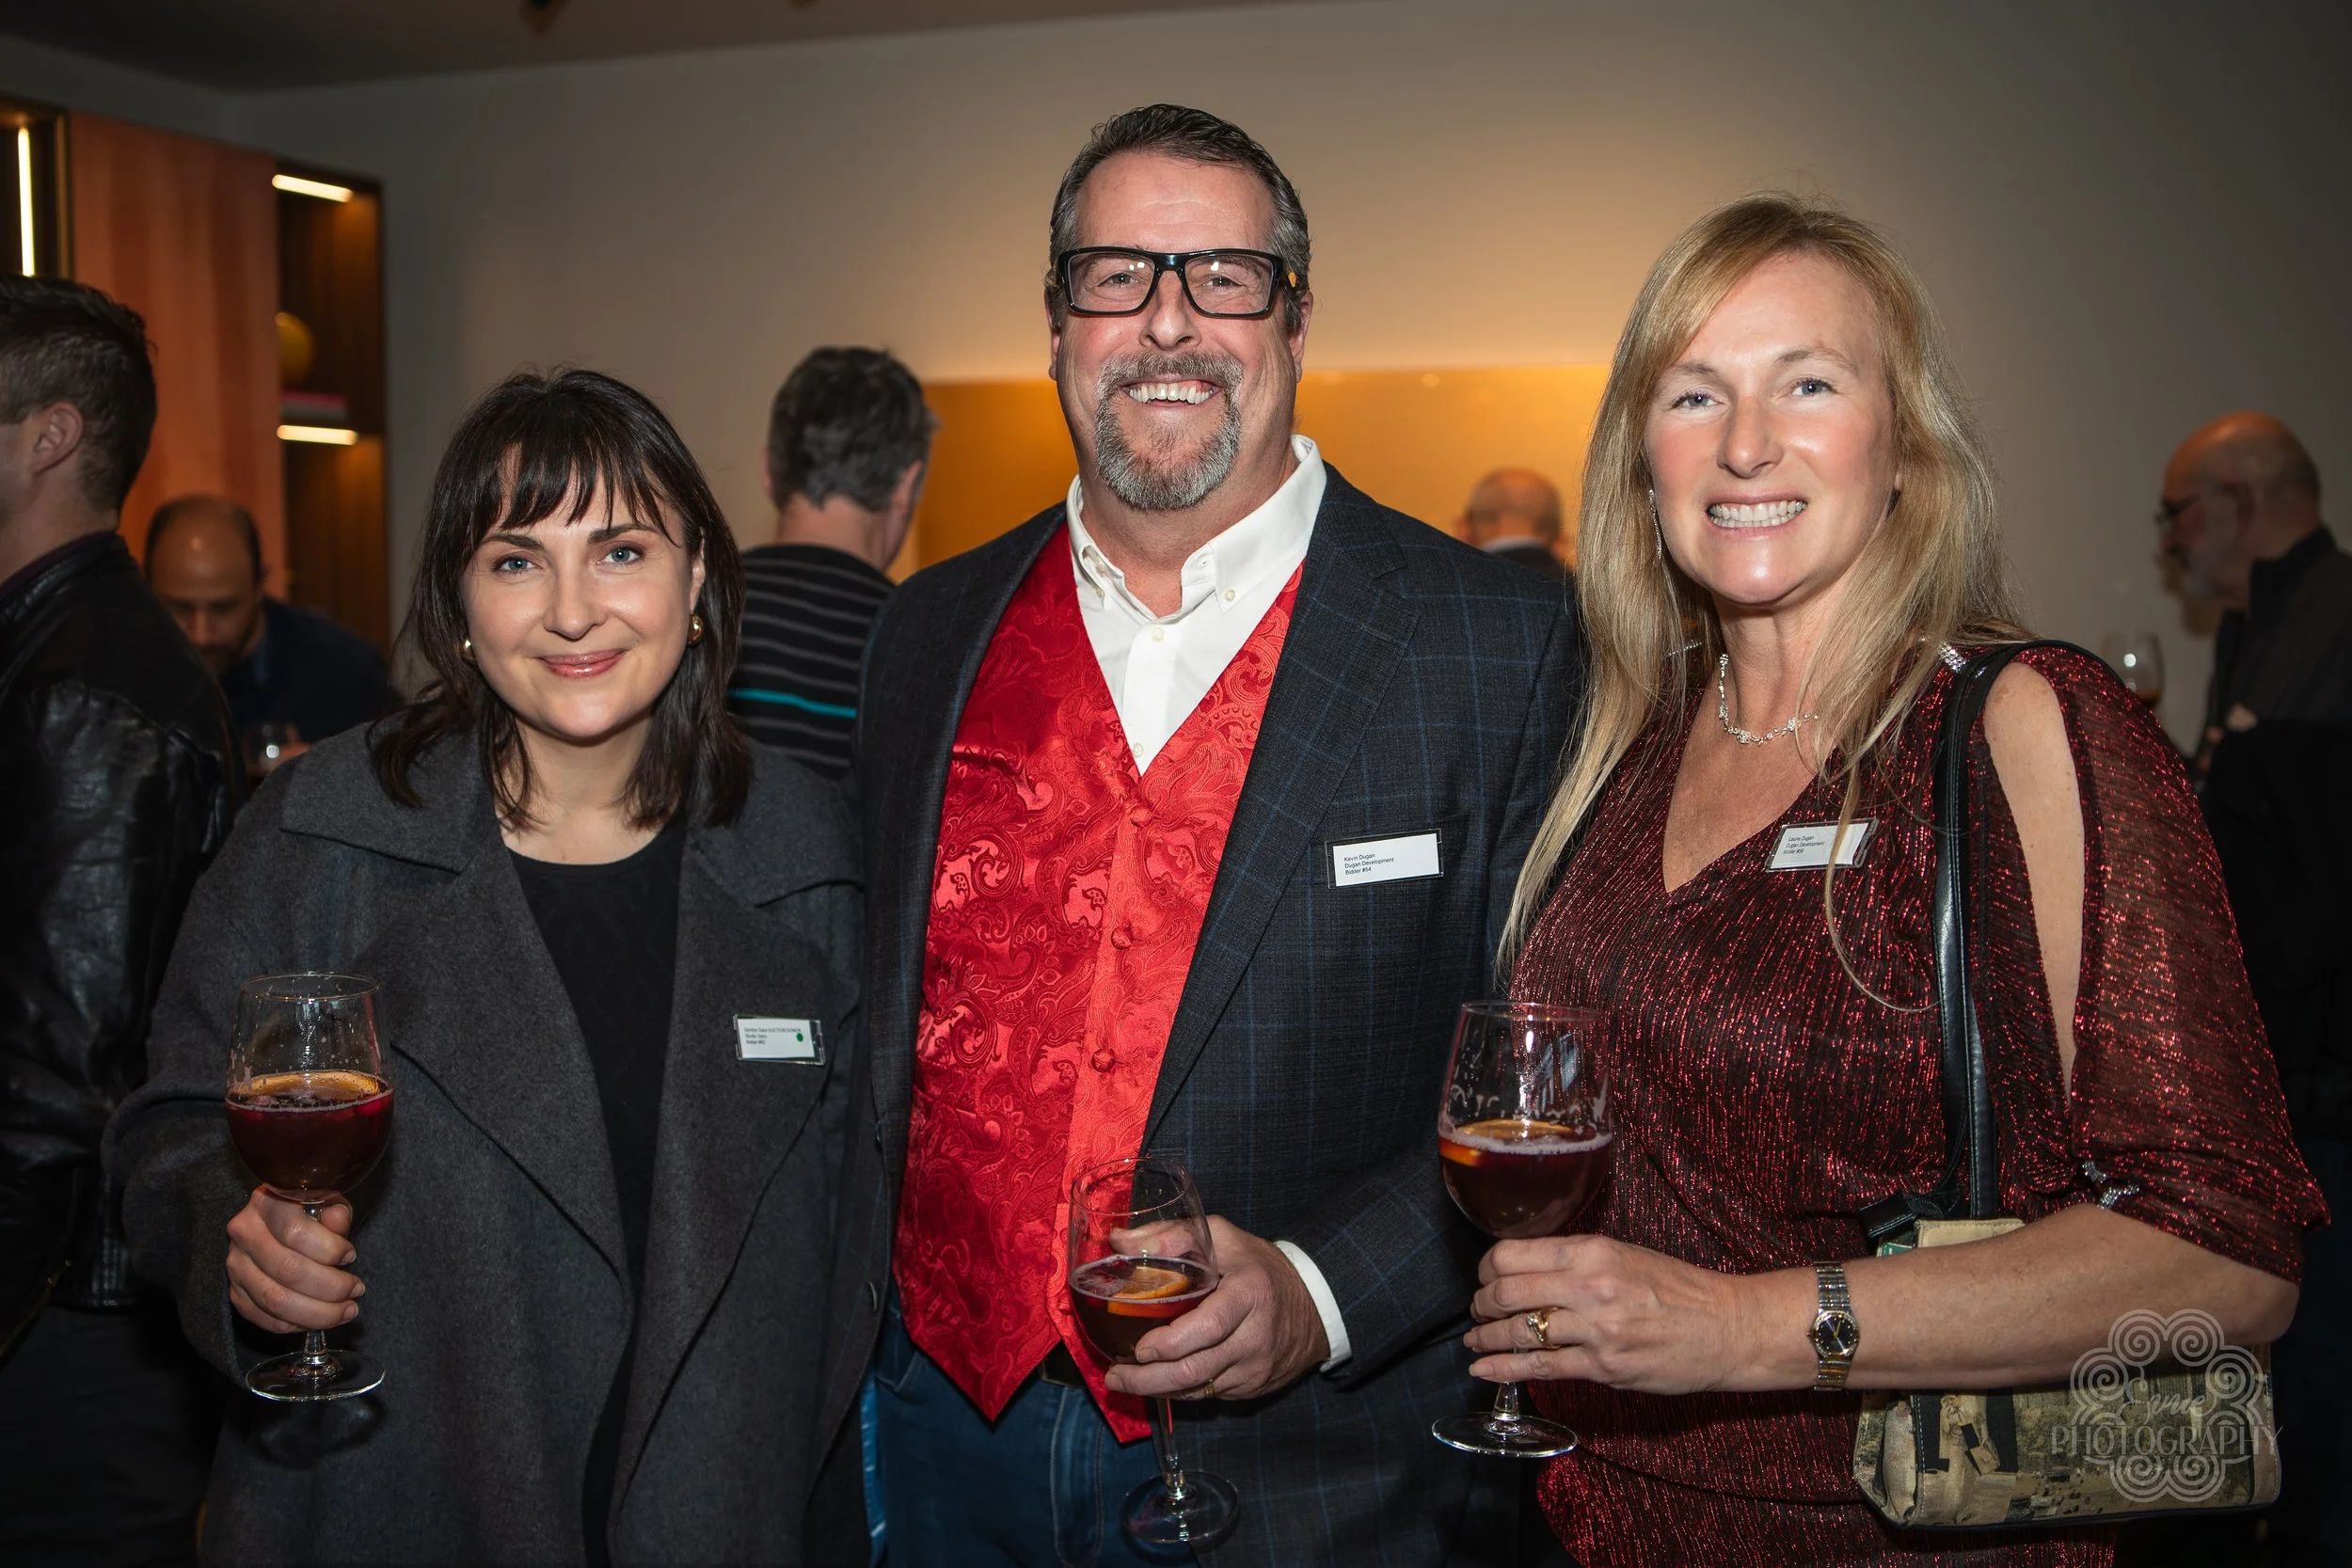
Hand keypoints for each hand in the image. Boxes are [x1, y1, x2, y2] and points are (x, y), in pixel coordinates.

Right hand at [225, 1188, 364, 1333]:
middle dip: (331, 1287)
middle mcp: (245, 1233)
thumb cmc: (308, 1214)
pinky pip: (264, 1317)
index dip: (330, 1249)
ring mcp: (236, 1265)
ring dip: (318, 1312)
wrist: (275, 1226)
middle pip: (288, 1270)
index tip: (352, 1255)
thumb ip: (334, 1213)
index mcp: (267, 1203)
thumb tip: (338, 1218)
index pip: (296, 1231)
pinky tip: (319, 1318)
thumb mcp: (326, 1203)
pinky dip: (296, 1323)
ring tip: (347, 1310)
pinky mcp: (235, 1292)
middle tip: (356, 1290)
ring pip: (275, 1299)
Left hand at [1103, 1217, 1329, 1401]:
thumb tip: (1120, 1242)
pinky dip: (1179, 1391)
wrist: (1313, 1305)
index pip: (1208, 1327)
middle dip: (1148, 1379)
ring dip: (1156, 1389)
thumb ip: (1171, 1235)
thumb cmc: (1259, 1266)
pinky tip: (1156, 1381)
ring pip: (1198, 1390)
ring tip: (1123, 1380)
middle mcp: (1254, 1338)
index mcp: (1248, 1295)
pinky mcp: (1252, 1388)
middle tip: (1114, 1376)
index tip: (1139, 1348)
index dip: (1170, 1343)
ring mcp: (1255, 1368)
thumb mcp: (1222, 1237)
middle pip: (1195, 1369)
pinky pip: (1208, 1395)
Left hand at [1462, 1234, 1757, 1395]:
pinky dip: (1504, 1369)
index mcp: (1592, 1250)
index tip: (1483, 1277)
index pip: (1512, 1255)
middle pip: (1506, 1293)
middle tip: (1477, 1311)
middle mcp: (1590, 1286)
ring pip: (1519, 1332)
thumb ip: (1575, 1259)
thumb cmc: (1678, 1288)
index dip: (1486, 1269)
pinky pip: (1541, 1368)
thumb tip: (1525, 1269)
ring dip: (1486, 1338)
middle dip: (1481, 1304)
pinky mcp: (1604, 1367)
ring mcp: (1596, 1329)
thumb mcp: (1624, 1254)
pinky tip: (1483, 1369)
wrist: (1728, 1327)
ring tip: (1474, 1341)